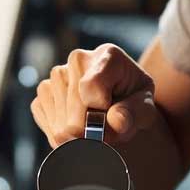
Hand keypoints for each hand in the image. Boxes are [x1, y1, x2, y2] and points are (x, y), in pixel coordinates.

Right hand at [31, 44, 157, 146]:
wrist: (118, 101)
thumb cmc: (132, 103)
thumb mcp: (144, 109)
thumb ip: (134, 114)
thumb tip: (116, 121)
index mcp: (108, 56)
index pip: (91, 87)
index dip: (100, 112)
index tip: (112, 118)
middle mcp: (78, 59)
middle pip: (74, 107)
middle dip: (90, 129)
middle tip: (106, 131)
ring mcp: (58, 73)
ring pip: (59, 118)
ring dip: (76, 133)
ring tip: (93, 126)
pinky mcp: (44, 90)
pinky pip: (45, 119)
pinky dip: (60, 132)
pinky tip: (77, 126)